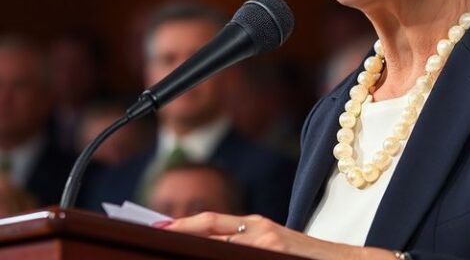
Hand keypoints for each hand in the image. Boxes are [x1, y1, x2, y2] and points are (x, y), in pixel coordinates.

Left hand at [157, 212, 395, 259]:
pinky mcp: (276, 254)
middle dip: (182, 235)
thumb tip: (210, 244)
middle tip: (155, 235)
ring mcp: (268, 245)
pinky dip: (220, 257)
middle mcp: (258, 231)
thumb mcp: (274, 245)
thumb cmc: (306, 258)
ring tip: (172, 250)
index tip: (157, 226)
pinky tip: (209, 257)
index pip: (211, 222)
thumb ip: (246, 243)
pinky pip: (240, 256)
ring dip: (200, 250)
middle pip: (210, 232)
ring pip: (220, 247)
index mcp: (256, 226)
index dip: (183, 224)